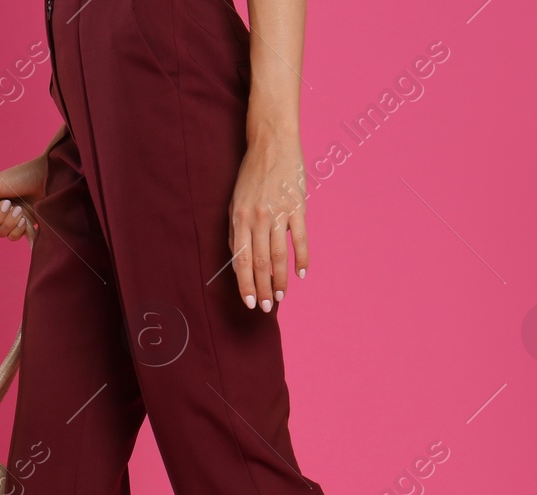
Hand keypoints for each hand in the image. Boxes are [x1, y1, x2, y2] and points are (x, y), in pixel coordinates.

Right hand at [0, 156, 46, 240]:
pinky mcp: (22, 226)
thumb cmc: (21, 177)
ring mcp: (9, 219)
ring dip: (10, 222)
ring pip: (0, 233)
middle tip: (10, 203)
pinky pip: (12, 237)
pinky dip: (17, 230)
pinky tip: (24, 219)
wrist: (47, 179)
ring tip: (20, 209)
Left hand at [229, 132, 308, 311]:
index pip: (242, 261)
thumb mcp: (234, 202)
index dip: (245, 285)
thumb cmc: (252, 175)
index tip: (249, 303)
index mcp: (239, 219)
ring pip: (279, 256)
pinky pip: (300, 240)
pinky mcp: (298, 207)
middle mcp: (257, 219)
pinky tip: (301, 274)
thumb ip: (236, 231)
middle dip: (263, 289)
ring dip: (280, 281)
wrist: (272, 144)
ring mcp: (278, 214)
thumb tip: (239, 259)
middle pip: (260, 264)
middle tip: (267, 308)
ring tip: (281, 297)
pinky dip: (302, 259)